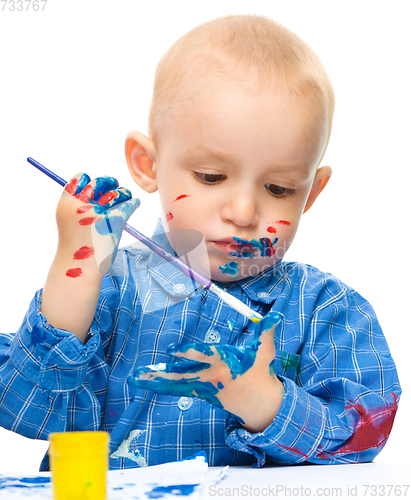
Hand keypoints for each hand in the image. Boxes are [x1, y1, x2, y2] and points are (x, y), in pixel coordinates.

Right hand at [56, 172, 139, 274]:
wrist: (78, 268)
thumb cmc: (75, 246)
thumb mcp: (68, 221)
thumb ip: (76, 206)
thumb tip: (94, 191)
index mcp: (66, 203)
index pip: (80, 179)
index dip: (90, 180)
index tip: (96, 185)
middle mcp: (81, 205)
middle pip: (99, 182)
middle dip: (109, 182)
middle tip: (115, 185)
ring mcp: (98, 212)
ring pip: (115, 192)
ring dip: (123, 192)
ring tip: (126, 195)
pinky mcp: (115, 221)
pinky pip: (127, 205)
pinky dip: (132, 203)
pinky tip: (135, 203)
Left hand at [128, 311, 283, 431]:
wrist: (259, 403)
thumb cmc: (260, 371)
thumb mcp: (265, 351)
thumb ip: (267, 332)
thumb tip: (275, 315)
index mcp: (223, 363)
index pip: (202, 356)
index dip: (186, 353)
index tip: (170, 349)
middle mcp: (210, 376)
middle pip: (182, 375)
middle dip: (161, 373)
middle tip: (141, 372)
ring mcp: (203, 386)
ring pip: (175, 384)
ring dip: (155, 381)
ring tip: (136, 378)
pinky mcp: (200, 392)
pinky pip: (177, 389)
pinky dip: (161, 386)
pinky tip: (147, 382)